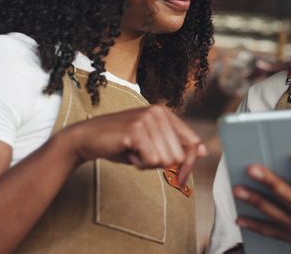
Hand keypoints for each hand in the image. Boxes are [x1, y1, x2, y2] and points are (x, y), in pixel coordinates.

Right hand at [63, 104, 205, 183]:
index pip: (193, 142)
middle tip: (142, 156)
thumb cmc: (120, 142)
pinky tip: (128, 153)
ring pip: (166, 160)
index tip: (182, 179)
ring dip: (148, 164)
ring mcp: (148, 119)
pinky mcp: (136, 130)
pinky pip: (152, 161)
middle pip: (180, 155)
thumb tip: (203, 150)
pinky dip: (140, 164)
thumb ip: (176, 144)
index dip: (189, 164)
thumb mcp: (152, 142)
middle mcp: (159, 112)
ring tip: (134, 152)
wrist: (86, 138)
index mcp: (165, 112)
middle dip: (162, 164)